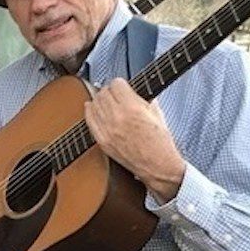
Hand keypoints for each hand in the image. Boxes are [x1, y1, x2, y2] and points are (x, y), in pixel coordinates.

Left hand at [84, 78, 185, 201]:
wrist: (157, 167)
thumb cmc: (160, 143)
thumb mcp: (157, 114)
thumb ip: (145, 98)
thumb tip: (136, 90)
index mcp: (133, 109)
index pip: (116, 84)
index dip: (120, 83)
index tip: (123, 86)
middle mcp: (117, 118)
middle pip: (103, 92)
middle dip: (109, 90)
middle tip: (114, 93)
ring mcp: (107, 130)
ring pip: (94, 104)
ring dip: (99, 99)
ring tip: (105, 100)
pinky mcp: (102, 140)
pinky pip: (89, 119)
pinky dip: (89, 111)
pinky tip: (91, 107)